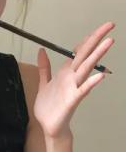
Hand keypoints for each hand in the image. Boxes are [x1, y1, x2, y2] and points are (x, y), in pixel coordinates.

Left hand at [33, 22, 114, 137]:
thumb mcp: (44, 82)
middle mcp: (71, 78)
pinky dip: (91, 82)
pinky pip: (83, 90)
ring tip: (109, 42)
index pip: (77, 53)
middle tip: (109, 26)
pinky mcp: (72, 100)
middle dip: (95, 40)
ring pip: (86, 69)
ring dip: (97, 56)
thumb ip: (45, 67)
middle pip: (84, 55)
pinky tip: (100, 76)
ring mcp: (73, 88)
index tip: (98, 28)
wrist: (48, 126)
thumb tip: (42, 49)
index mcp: (65, 73)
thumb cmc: (49, 106)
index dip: (86, 40)